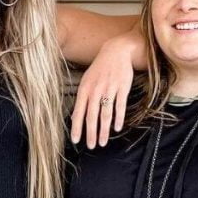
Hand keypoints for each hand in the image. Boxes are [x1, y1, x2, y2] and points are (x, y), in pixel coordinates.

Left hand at [70, 33, 135, 147]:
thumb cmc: (100, 68)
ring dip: (104, 130)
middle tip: (91, 146)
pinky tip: (117, 128)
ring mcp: (109, 89)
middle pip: (92, 116)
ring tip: (102, 142)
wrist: (117, 51)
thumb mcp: (87, 80)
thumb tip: (78, 116)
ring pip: (105, 114)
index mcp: (84, 89)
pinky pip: (119, 106)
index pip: (78, 112)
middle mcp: (95, 90)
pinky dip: (118, 118)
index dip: (76, 127)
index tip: (76, 140)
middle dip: (91, 133)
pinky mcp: (122, 87)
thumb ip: (83, 97)